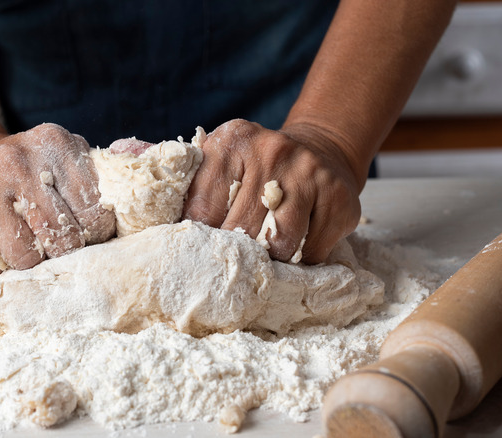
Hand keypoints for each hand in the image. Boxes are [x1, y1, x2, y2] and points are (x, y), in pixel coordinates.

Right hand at [0, 123, 115, 279]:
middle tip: (61, 248)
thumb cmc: (30, 168)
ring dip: (32, 265)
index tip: (90, 235)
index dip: (97, 234)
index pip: (94, 214)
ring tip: (32, 250)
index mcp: (54, 144)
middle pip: (62, 239)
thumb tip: (139, 214)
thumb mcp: (66, 157)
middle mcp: (17, 162)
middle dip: (66, 252)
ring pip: (25, 259)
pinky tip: (2, 253)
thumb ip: (99, 177)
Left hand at [182, 119, 363, 263]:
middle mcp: (274, 151)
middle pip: (241, 230)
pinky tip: (297, 241)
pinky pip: (312, 251)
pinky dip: (301, 258)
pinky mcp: (341, 198)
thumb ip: (192, 189)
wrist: (320, 149)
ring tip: (264, 252)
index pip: (202, 209)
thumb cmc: (256, 168)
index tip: (199, 250)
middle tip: (233, 258)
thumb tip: (160, 232)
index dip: (199, 238)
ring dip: (270, 258)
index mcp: (233, 141)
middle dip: (235, 251)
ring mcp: (311, 173)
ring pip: (279, 245)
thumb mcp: (222, 161)